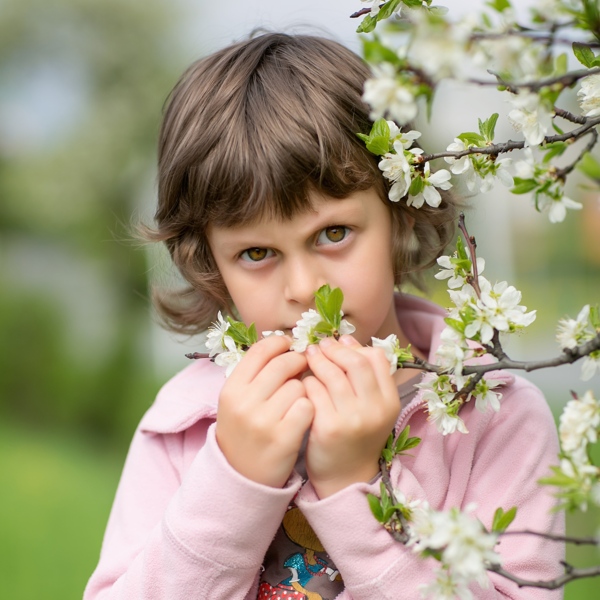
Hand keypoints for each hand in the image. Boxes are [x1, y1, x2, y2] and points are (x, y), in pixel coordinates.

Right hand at [215, 335, 313, 487]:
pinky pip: (307, 406)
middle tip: (303, 366)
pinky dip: (309, 408)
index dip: (279, 343)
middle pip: (283, 364)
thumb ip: (255, 374)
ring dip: (303, 389)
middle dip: (298, 361)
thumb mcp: (237, 401)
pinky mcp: (284, 438)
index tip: (289, 344)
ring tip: (296, 399)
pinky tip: (303, 416)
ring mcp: (264, 421)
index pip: (260, 351)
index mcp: (231, 389)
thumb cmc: (244, 431)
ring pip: (298, 385)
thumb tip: (285, 344)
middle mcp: (244, 403)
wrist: (242, 477)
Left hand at [303, 335, 399, 497]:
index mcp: (389, 401)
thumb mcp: (372, 408)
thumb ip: (364, 376)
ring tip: (308, 357)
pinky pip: (313, 391)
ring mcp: (352, 420)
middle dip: (334, 349)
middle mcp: (375, 410)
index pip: (376, 358)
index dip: (355, 346)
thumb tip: (345, 339)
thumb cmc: (356, 435)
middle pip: (355, 362)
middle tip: (319, 345)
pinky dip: (307, 381)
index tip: (339, 343)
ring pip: (332, 374)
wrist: (345, 478)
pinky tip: (303, 382)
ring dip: (317, 361)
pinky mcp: (327, 428)